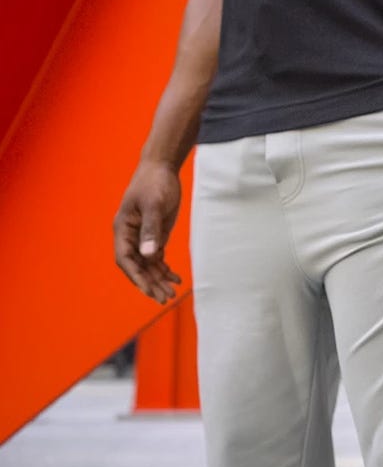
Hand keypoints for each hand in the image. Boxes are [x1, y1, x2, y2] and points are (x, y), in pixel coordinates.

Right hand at [113, 161, 181, 303]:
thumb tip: (148, 254)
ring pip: (147, 264)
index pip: (126, 260)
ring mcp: (142, 236)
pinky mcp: (154, 234)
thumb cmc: (155, 183)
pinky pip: (156, 257)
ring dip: (158, 279)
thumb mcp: (154, 205)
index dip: (137, 277)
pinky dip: (164, 268)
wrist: (162, 168)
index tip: (149, 291)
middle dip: (150, 283)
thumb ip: (151, 230)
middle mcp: (130, 236)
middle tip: (164, 298)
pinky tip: (175, 278)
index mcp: (123, 229)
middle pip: (137, 266)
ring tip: (171, 293)